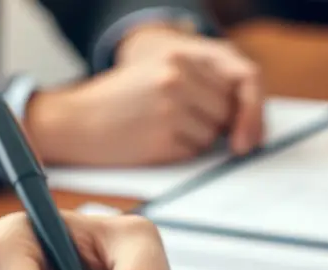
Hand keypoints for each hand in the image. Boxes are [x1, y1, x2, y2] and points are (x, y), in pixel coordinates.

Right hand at [116, 23, 265, 155]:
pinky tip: (153, 144)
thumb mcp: (157, 75)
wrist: (74, 122)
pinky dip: (179, 155)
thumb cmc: (117, 103)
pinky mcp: (162, 138)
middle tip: (182, 126)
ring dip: (195, 142)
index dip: (250, 109)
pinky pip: (192, 154)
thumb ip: (200, 84)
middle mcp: (177, 78)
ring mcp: (170, 109)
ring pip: (212, 137)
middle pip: (227, 112)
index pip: (239, 82)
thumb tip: (245, 119)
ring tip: (161, 131)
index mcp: (179, 56)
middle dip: (215, 125)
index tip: (253, 133)